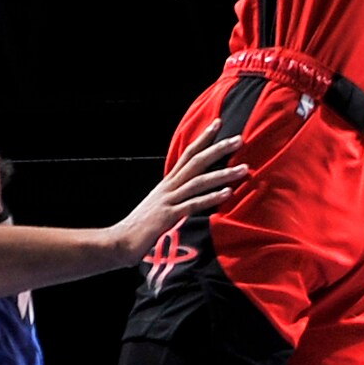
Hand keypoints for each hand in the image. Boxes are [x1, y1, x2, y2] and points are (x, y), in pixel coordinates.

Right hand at [109, 124, 242, 265]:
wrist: (119, 241)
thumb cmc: (141, 227)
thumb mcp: (160, 206)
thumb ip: (176, 197)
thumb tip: (191, 193)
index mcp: (167, 183)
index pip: (187, 154)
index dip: (203, 138)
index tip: (218, 123)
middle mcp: (168, 187)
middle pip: (196, 162)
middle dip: (219, 149)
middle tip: (240, 139)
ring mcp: (168, 200)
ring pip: (199, 182)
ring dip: (223, 174)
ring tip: (244, 168)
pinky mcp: (168, 217)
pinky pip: (194, 204)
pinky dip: (211, 198)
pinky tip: (228, 193)